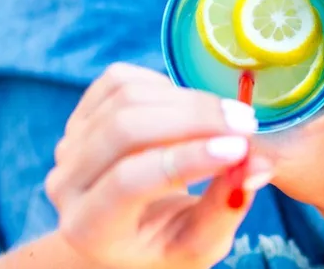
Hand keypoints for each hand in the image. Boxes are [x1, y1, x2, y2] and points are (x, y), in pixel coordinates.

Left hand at [45, 64, 272, 268]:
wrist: (124, 229)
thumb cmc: (164, 241)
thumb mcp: (200, 243)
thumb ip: (225, 208)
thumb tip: (258, 164)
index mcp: (89, 228)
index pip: (129, 182)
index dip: (186, 159)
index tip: (240, 148)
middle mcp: (66, 183)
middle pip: (124, 129)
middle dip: (194, 119)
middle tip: (246, 122)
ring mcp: (68, 142)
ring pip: (126, 97)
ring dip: (189, 99)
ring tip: (230, 117)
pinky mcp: (80, 112)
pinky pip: (121, 79)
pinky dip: (165, 86)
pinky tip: (191, 108)